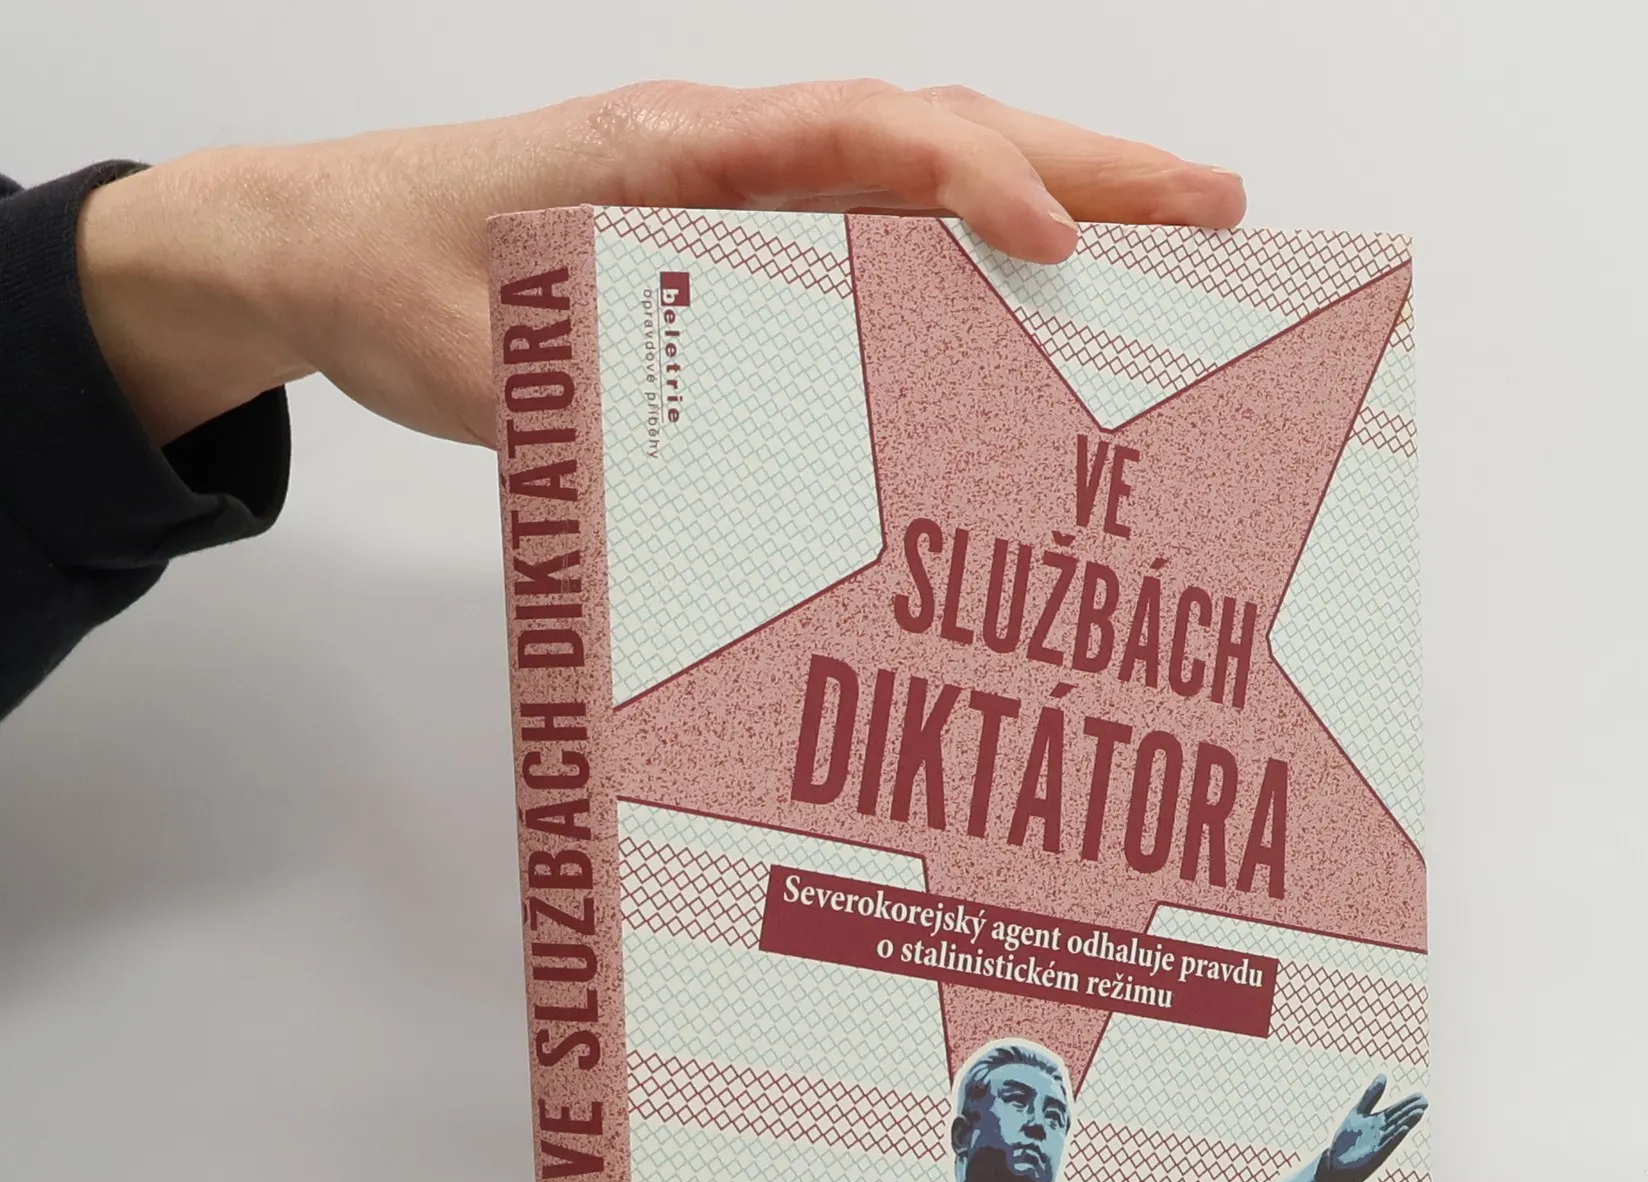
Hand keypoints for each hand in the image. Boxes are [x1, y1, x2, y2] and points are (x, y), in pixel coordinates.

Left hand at [73, 80, 1245, 447]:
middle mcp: (736, 154)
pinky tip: (1031, 290)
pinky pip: (879, 227)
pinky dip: (969, 247)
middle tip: (1214, 209)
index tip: (1065, 247)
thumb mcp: (489, 351)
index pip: (864, 140)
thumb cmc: (405, 275)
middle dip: (1084, 167)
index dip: (976, 183)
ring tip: (1168, 241)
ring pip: (926, 170)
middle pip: (937, 132)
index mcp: (681, 154)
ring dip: (1052, 195)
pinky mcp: (742, 234)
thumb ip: (600, 398)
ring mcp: (748, 190)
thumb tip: (725, 479)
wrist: (329, 243)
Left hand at [1325, 1075, 1426, 1181]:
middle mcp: (1383, 1132)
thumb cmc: (1348, 1139)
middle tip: (1425, 1102)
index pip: (1396, 1110)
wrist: (1336, 1164)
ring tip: (1419, 1112)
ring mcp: (1380, 1144)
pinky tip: (1404, 1128)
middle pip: (1399, 1119)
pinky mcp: (1375, 1155)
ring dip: (1407, 1122)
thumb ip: (1371, 1096)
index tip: (1421, 1095)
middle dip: (1411, 1111)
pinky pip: (1387, 1145)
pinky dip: (1395, 1136)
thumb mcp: (1358, 1113)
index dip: (1408, 1103)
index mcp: (1379, 1122)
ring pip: (1396, 1131)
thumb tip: (1383, 1074)